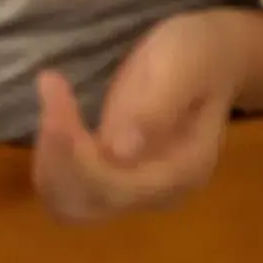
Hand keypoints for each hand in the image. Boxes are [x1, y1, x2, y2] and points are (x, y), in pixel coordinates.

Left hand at [32, 11, 241, 222]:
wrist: (215, 59)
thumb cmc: (200, 57)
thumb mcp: (183, 67)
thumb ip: (157, 108)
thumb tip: (120, 152)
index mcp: (182, 172)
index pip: (113, 187)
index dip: (71, 150)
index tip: (52, 84)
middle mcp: (158, 193)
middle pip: (84, 205)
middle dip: (54, 156)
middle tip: (52, 89)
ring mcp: (136, 191)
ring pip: (68, 203)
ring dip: (47, 158)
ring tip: (53, 97)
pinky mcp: (116, 178)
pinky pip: (69, 187)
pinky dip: (51, 158)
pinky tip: (55, 112)